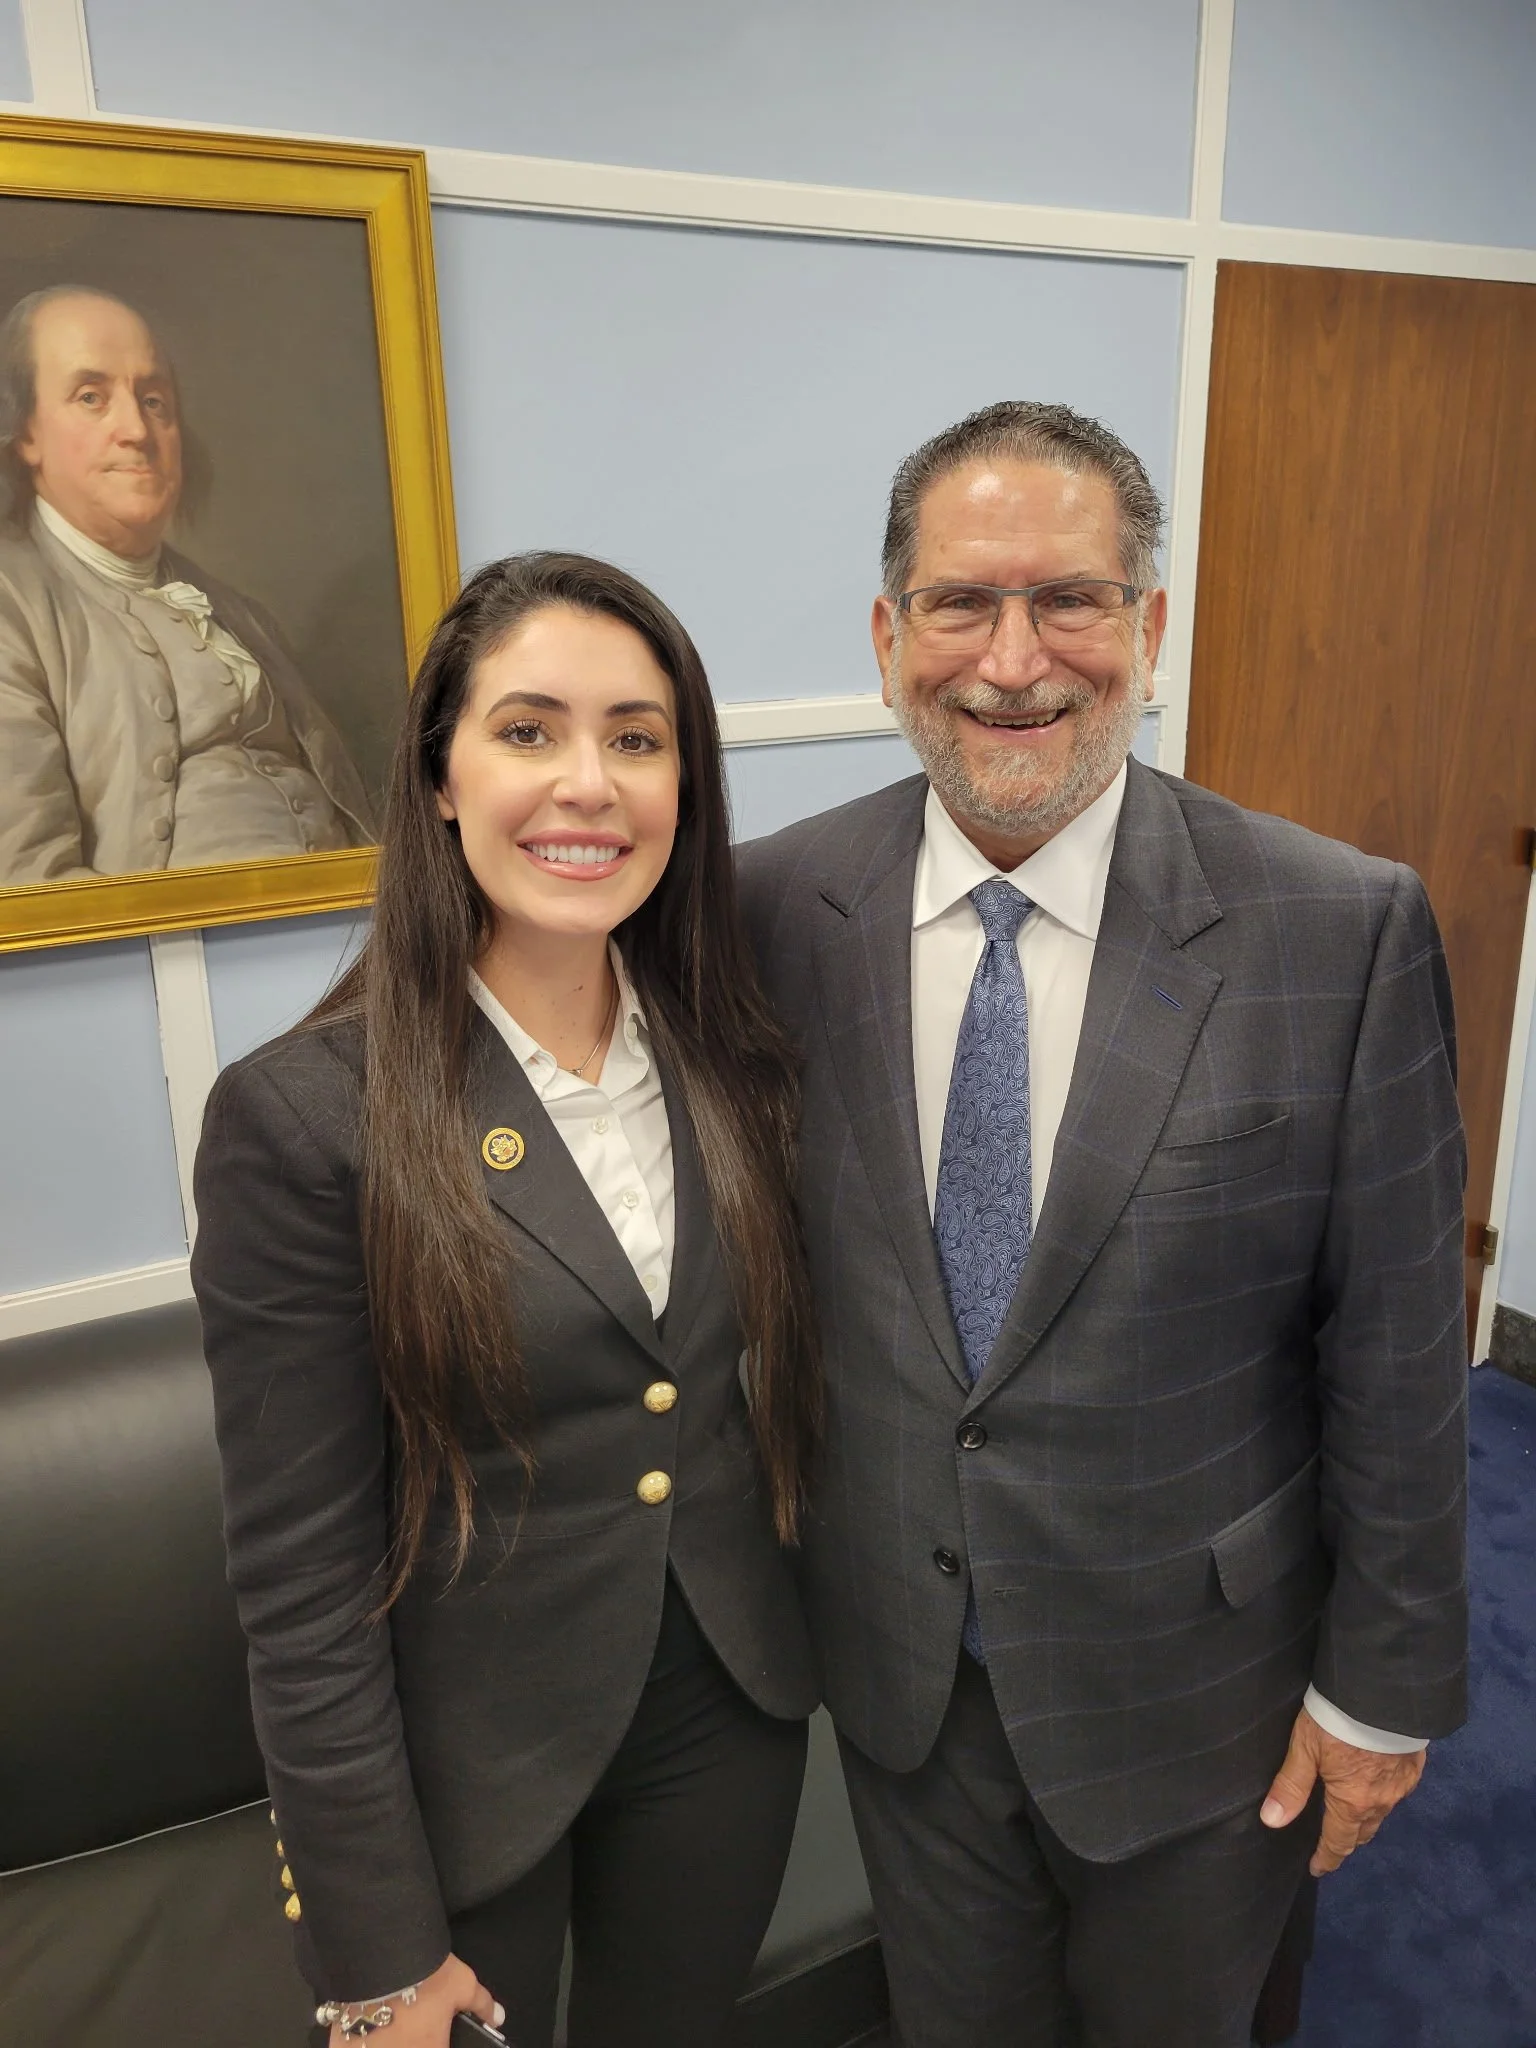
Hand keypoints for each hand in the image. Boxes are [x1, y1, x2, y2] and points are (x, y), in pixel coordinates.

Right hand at [327, 1952, 503, 2047]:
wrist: (380, 1958)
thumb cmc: (425, 1975)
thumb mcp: (462, 1984)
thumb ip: (481, 2005)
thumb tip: (498, 2017)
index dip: (435, 2042)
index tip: (430, 2034)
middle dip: (408, 2041)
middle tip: (407, 2025)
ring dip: (385, 2042)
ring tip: (386, 2025)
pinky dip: (360, 2041)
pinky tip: (364, 2030)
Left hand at [1259, 1704, 1425, 1874]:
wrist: (1384, 1692)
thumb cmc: (1338, 1719)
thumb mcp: (1305, 1747)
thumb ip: (1291, 1785)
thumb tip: (1271, 1821)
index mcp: (1353, 1803)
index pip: (1338, 1842)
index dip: (1327, 1858)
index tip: (1318, 1869)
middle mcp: (1382, 1801)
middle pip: (1363, 1831)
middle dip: (1347, 1840)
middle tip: (1333, 1843)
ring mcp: (1402, 1785)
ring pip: (1382, 1813)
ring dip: (1366, 1819)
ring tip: (1351, 1816)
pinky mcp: (1415, 1766)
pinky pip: (1396, 1792)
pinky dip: (1383, 1795)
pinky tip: (1376, 1784)